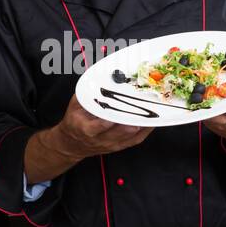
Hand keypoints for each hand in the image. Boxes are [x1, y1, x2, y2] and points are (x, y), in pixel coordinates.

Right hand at [26, 96, 151, 181]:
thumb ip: (86, 95)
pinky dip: (145, 131)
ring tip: (153, 112)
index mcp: (86, 128)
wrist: (72, 144)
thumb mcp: (74, 106)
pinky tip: (153, 122)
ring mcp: (110, 144)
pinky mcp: (118, 146)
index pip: (98, 126)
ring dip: (142, 124)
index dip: (109, 121)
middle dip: (132, 120)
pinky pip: (135, 140)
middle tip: (144, 109)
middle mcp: (99, 139)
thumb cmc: (74, 123)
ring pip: (130, 136)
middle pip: (119, 131)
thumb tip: (97, 80)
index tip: (118, 112)